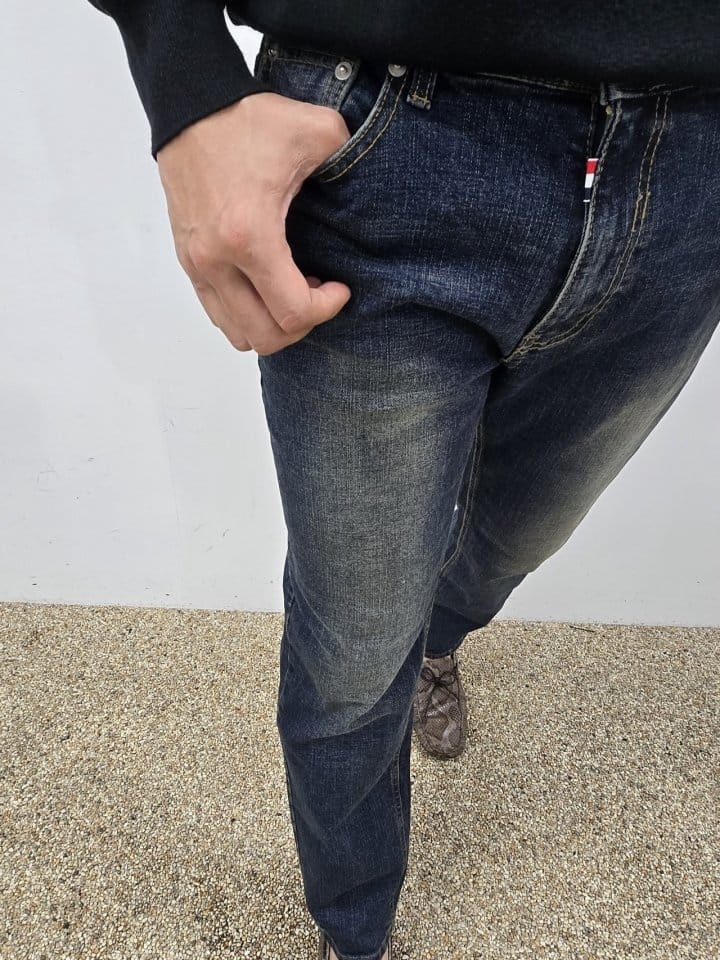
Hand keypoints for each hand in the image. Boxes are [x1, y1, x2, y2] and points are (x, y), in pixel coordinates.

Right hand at [156, 92, 352, 354]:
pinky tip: (267, 283)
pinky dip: (248, 314)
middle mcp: (217, 261)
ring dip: (273, 323)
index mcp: (249, 236)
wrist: (189, 108)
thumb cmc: (246, 121)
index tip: (340, 287)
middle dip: (302, 324)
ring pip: (239, 333)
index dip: (327, 309)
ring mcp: (198, 265)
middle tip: (318, 295)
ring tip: (292, 290)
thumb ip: (353, 157)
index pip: (293, 312)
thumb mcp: (316, 131)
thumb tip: (371, 181)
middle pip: (265, 337)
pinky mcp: (188, 262)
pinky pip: (219, 314)